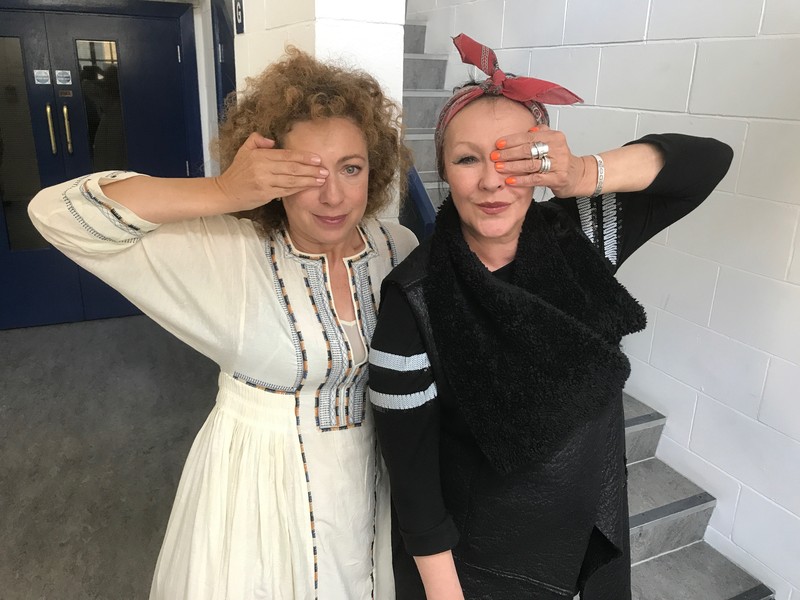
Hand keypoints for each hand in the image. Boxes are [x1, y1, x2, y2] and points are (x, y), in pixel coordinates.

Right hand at [213, 132, 328, 211]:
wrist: (225, 192)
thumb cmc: (237, 171)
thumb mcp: (244, 150)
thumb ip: (256, 140)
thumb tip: (273, 141)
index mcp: (259, 156)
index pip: (286, 155)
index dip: (303, 157)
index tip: (317, 158)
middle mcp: (262, 168)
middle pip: (291, 168)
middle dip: (310, 169)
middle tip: (325, 170)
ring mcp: (264, 182)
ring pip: (291, 180)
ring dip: (308, 180)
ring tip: (321, 179)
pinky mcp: (265, 194)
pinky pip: (286, 191)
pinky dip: (298, 189)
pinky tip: (308, 187)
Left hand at [491, 125, 592, 197]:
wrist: (577, 175)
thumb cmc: (560, 159)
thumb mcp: (553, 142)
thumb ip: (541, 133)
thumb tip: (527, 127)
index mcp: (554, 137)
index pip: (529, 136)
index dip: (512, 140)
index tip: (498, 144)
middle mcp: (557, 149)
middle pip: (528, 149)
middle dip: (508, 153)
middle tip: (494, 156)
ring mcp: (558, 164)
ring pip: (530, 164)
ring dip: (512, 166)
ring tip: (499, 167)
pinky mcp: (558, 178)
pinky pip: (536, 178)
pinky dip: (522, 179)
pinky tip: (511, 180)